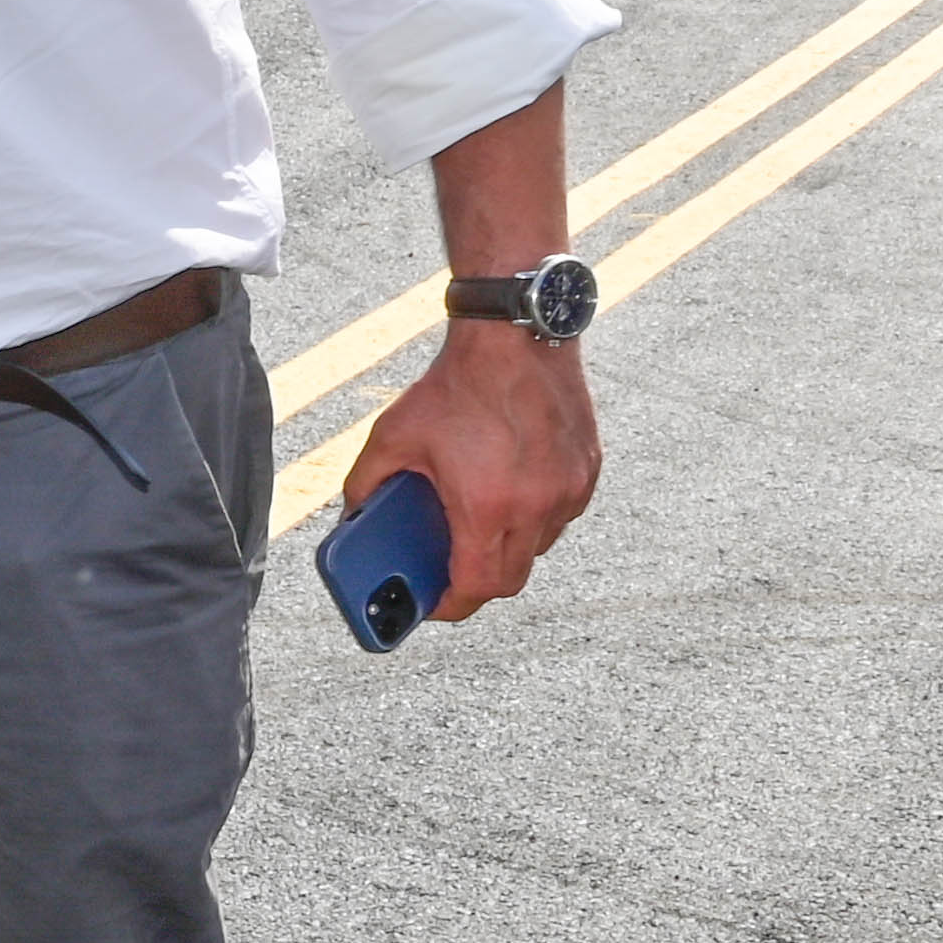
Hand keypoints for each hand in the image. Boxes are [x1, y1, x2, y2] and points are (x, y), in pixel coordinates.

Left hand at [341, 324, 596, 621]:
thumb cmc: (455, 386)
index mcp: (488, 505)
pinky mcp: (587, 469)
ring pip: (539, 547)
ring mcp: (569, 488)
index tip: (432, 605)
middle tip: (448, 572)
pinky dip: (534, 518)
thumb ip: (365, 486)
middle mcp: (537, 504)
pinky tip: (505, 494)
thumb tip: (355, 520)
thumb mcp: (391, 438)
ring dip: (507, 548)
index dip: (451, 606)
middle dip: (476, 583)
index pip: (477, 587)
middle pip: (510, 578)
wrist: (514, 336)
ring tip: (474, 527)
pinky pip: (560, 514)